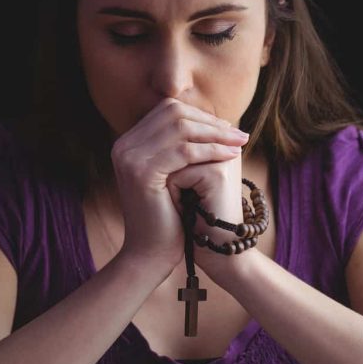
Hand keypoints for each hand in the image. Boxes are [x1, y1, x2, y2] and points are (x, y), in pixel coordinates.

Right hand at [111, 98, 249, 274]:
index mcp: (127, 144)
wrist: (150, 252)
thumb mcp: (172, 175)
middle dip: (210, 122)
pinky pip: (184, 152)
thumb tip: (214, 120)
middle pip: (173, 113)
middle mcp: (122, 146)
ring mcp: (128, 158)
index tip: (227, 129)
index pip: (167, 111)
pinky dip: (211, 150)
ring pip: (180, 128)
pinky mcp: (141, 173)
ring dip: (215, 134)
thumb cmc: (166, 216)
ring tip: (240, 143)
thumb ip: (180, 147)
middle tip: (238, 134)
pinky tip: (231, 156)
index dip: (200, 116)